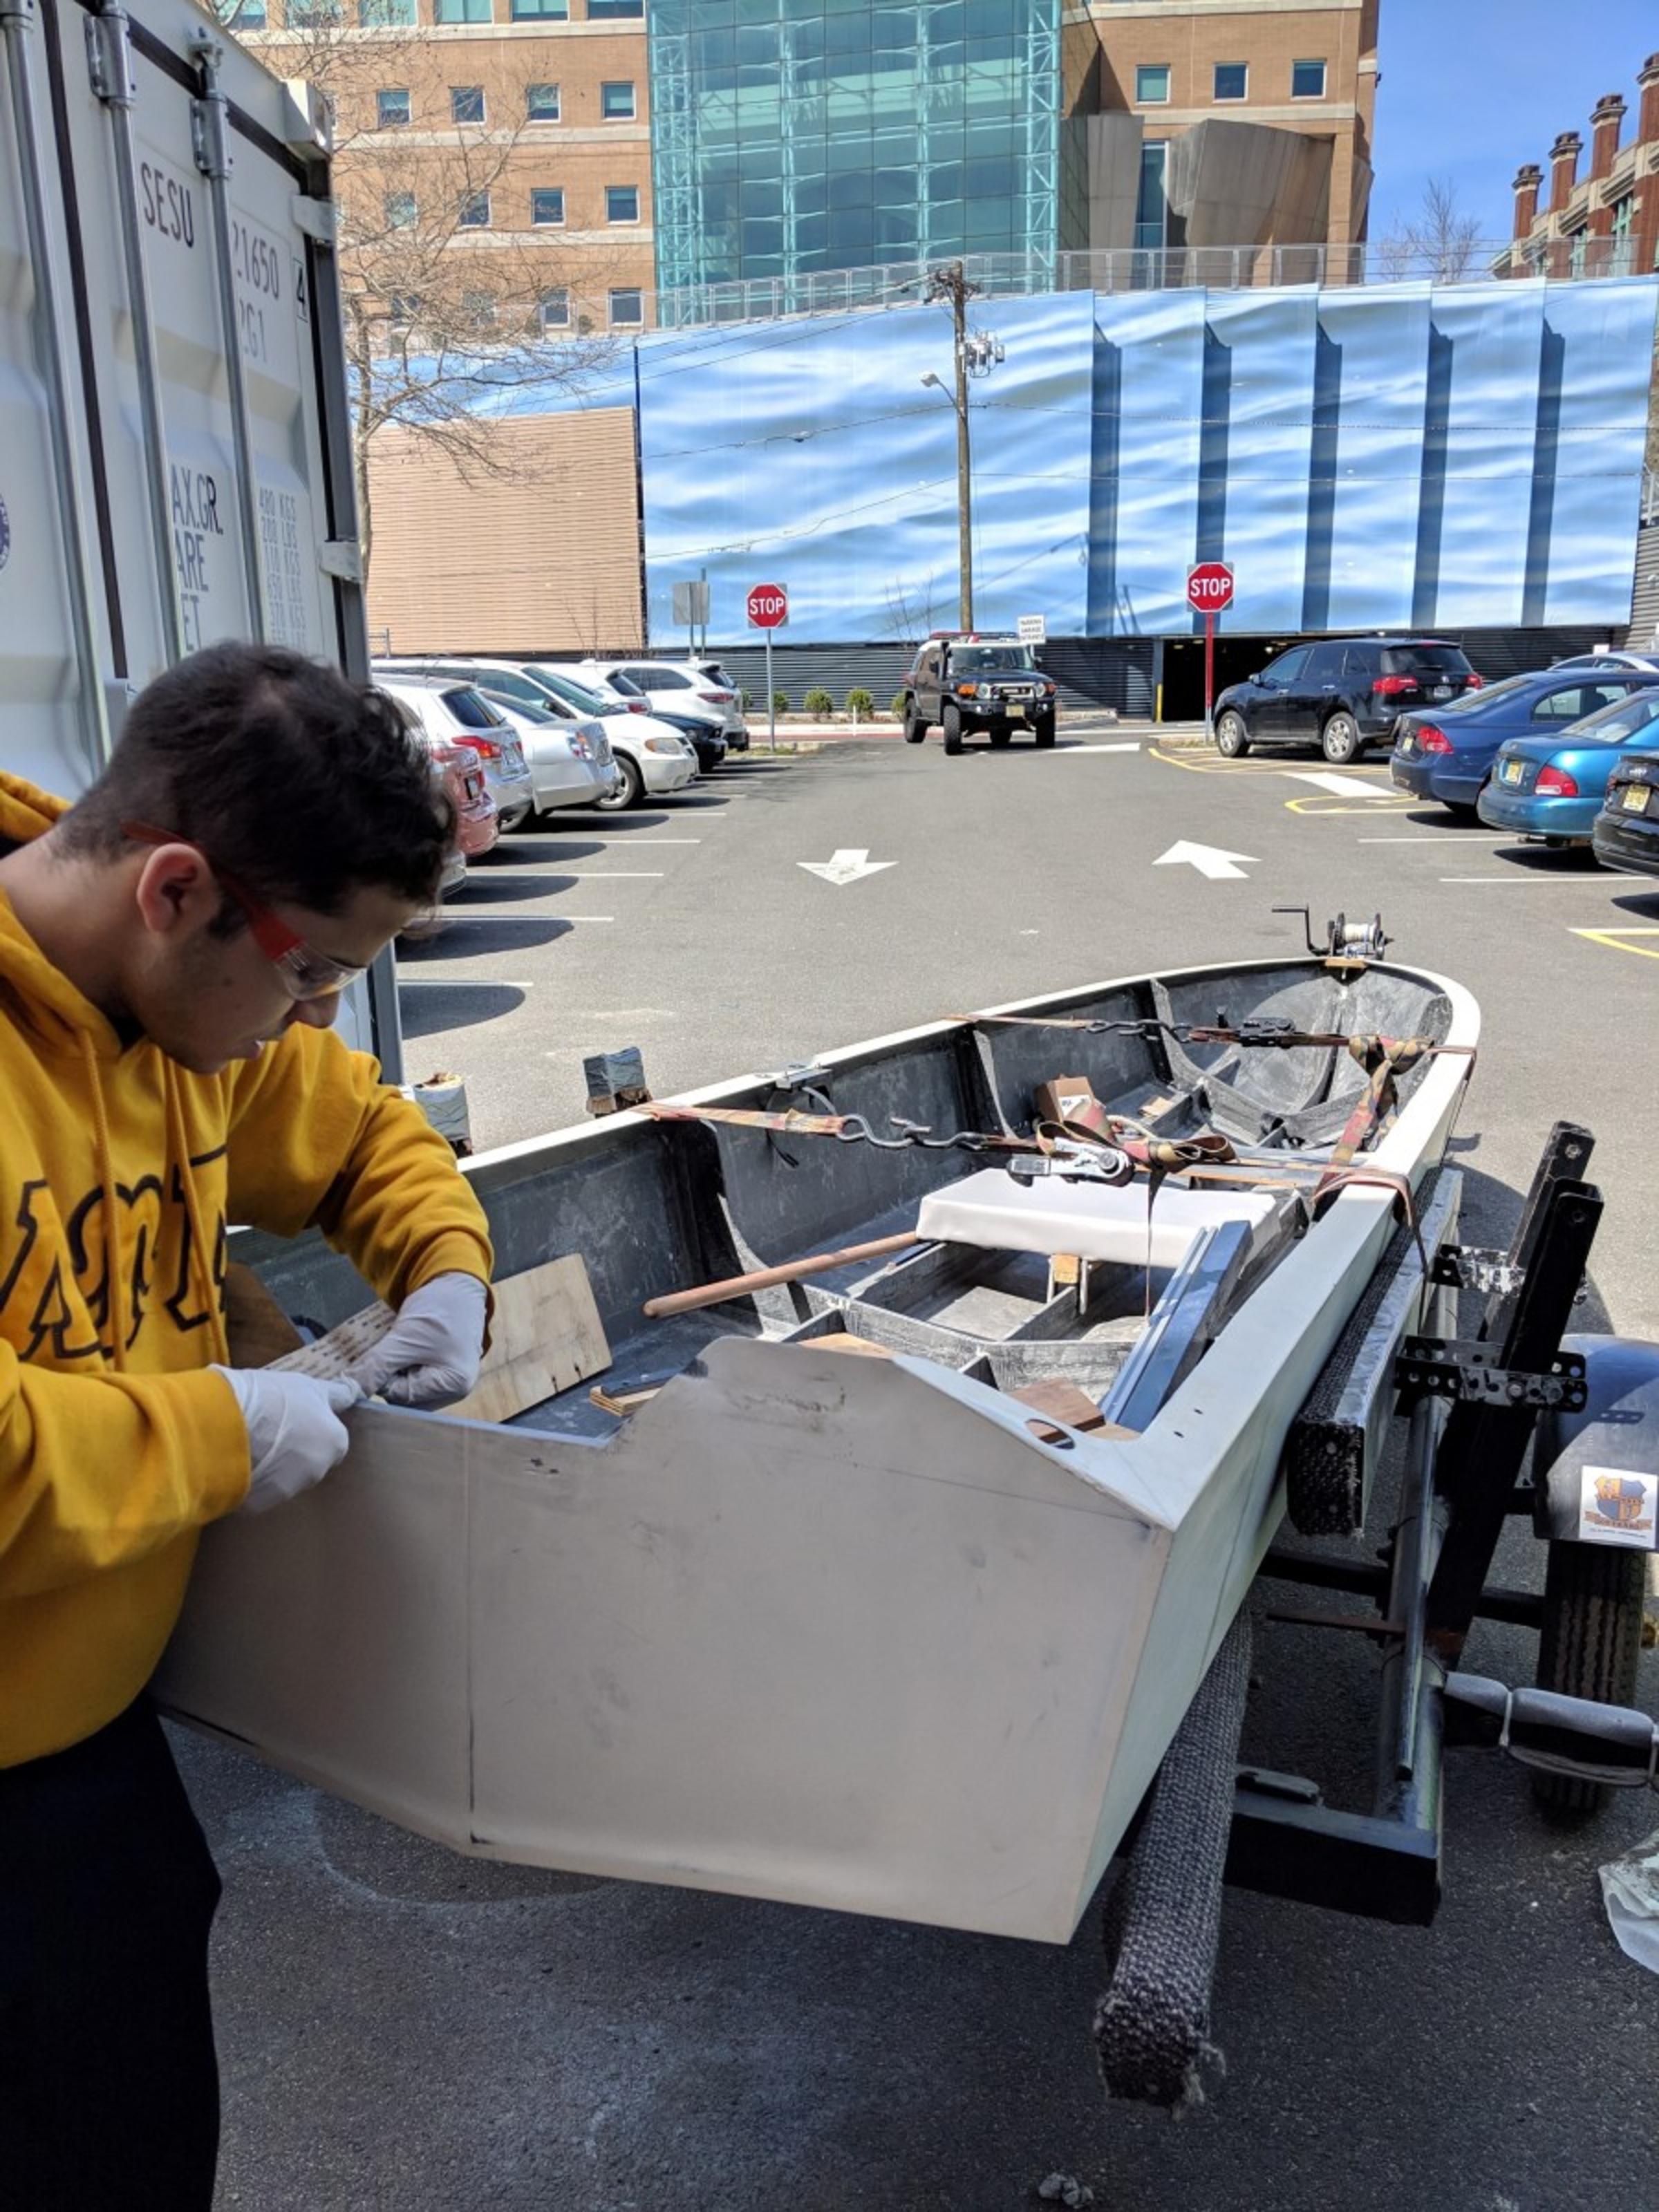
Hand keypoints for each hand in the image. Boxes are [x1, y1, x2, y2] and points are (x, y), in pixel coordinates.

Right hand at [213, 1367, 362, 1515]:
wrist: (227, 1422)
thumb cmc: (269, 1395)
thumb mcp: (307, 1385)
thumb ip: (331, 1397)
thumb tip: (352, 1392)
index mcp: (335, 1440)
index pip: (334, 1440)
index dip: (316, 1428)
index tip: (301, 1422)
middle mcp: (320, 1468)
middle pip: (310, 1459)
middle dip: (295, 1449)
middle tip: (269, 1430)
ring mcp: (291, 1488)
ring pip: (285, 1477)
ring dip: (273, 1466)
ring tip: (248, 1444)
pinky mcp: (263, 1503)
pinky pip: (259, 1491)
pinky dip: (251, 1481)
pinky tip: (236, 1462)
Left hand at [346, 1273, 487, 1409]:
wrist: (455, 1282)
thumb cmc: (438, 1308)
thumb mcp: (403, 1338)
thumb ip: (374, 1367)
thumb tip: (343, 1391)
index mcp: (454, 1386)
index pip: (404, 1397)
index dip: (384, 1378)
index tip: (381, 1354)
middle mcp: (456, 1389)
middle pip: (407, 1396)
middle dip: (390, 1374)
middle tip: (391, 1348)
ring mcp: (449, 1380)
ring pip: (407, 1387)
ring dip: (395, 1368)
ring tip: (401, 1345)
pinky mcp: (442, 1370)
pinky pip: (414, 1376)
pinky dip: (403, 1363)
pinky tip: (406, 1347)